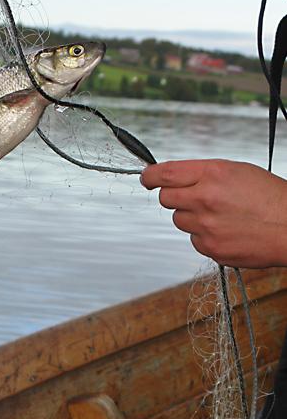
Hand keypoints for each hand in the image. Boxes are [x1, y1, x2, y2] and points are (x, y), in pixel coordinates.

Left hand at [141, 159, 286, 267]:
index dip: (150, 176)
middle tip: (192, 197)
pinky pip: (193, 238)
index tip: (147, 178)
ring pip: (178, 219)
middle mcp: (205, 199)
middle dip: (174, 196)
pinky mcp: (208, 246)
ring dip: (191, 216)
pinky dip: (204, 235)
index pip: (165, 173)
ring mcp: (205, 225)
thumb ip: (204, 174)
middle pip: (165, 198)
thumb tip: (176, 179)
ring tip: (219, 215)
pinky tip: (225, 230)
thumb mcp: (239, 172)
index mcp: (213, 174)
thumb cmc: (271, 199)